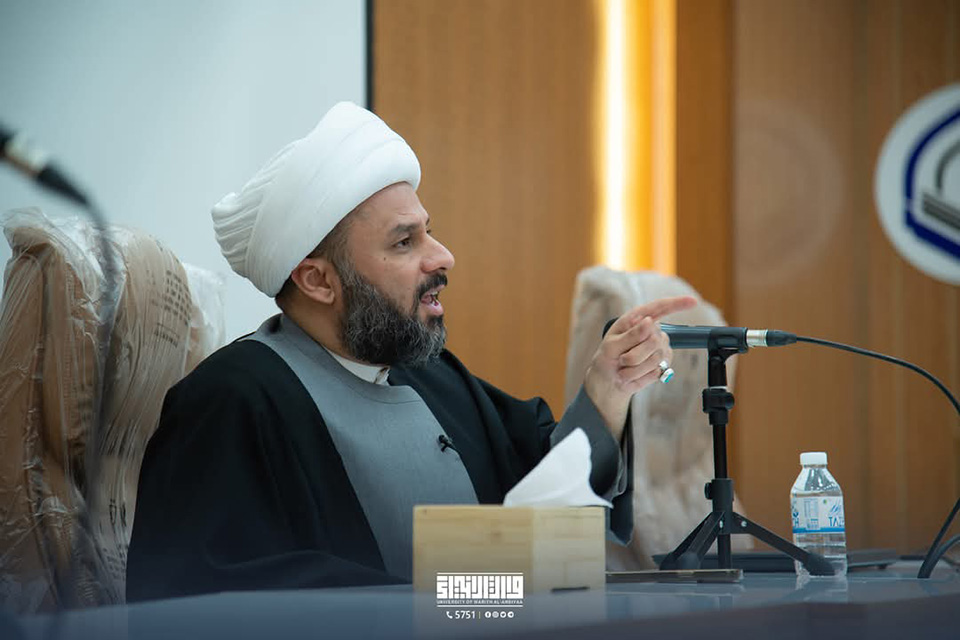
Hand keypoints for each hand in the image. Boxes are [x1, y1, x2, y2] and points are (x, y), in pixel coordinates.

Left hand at [583, 296, 697, 438]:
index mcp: (637, 319)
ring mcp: (659, 347)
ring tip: (625, 367)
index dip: (677, 304)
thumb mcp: (612, 345)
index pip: (660, 308)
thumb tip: (649, 321)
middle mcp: (651, 331)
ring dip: (634, 367)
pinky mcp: (663, 363)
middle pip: (653, 340)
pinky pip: (656, 371)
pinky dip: (640, 376)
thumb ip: (631, 334)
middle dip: (634, 355)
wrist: (610, 378)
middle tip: (621, 359)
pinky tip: (633, 373)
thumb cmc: (608, 357)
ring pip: (655, 358)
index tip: (693, 301)